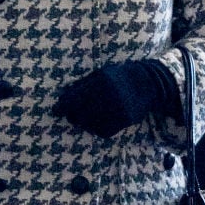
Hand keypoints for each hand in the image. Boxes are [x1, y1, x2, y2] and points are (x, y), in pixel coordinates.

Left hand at [53, 58, 181, 137]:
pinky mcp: (124, 121)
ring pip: (91, 124)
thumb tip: (64, 97)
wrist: (147, 83)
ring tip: (86, 116)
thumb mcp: (101, 74)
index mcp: (100, 82)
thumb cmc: (119, 76)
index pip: (74, 99)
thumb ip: (84, 84)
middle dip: (73, 115)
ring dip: (84, 122)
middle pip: (80, 114)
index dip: (62, 106)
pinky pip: (103, 130)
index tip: (56, 110)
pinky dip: (97, 128)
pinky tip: (98, 120)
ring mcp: (117, 110)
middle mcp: (108, 97)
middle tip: (71, 113)